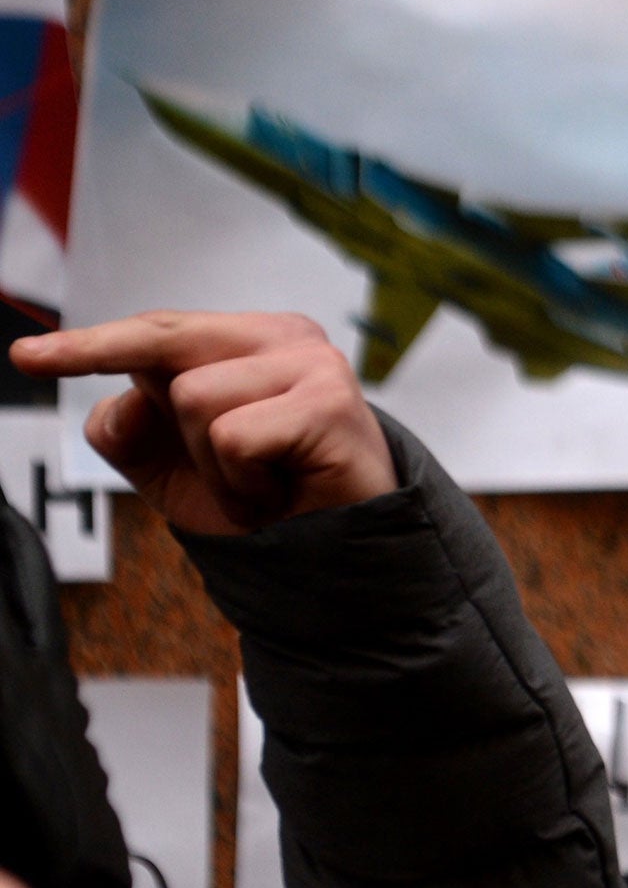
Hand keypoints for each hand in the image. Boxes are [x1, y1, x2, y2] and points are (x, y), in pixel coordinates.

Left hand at [10, 311, 396, 535]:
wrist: (337, 558)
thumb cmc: (266, 502)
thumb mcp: (174, 469)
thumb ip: (131, 429)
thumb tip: (124, 400)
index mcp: (253, 339)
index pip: (158, 330)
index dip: (91, 345)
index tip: (27, 358)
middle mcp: (288, 338)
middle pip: (166, 356)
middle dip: (170, 427)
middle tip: (228, 477)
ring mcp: (314, 365)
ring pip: (194, 399)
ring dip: (214, 467)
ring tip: (261, 487)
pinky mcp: (329, 402)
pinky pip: (232, 437)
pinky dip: (241, 482)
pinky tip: (281, 493)